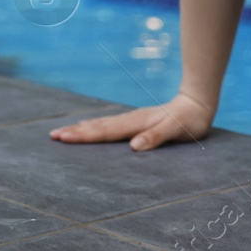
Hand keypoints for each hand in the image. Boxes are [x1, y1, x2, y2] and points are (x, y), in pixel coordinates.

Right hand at [47, 91, 214, 150]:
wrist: (198, 104)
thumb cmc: (190, 121)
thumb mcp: (177, 131)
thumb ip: (156, 137)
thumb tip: (134, 146)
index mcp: (136, 124)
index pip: (105, 131)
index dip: (83, 135)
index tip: (63, 137)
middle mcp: (131, 120)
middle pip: (98, 126)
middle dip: (75, 131)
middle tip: (52, 135)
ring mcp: (133, 119)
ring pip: (102, 124)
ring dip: (83, 128)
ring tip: (64, 130)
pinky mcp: (138, 121)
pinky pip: (110, 124)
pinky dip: (96, 126)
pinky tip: (91, 126)